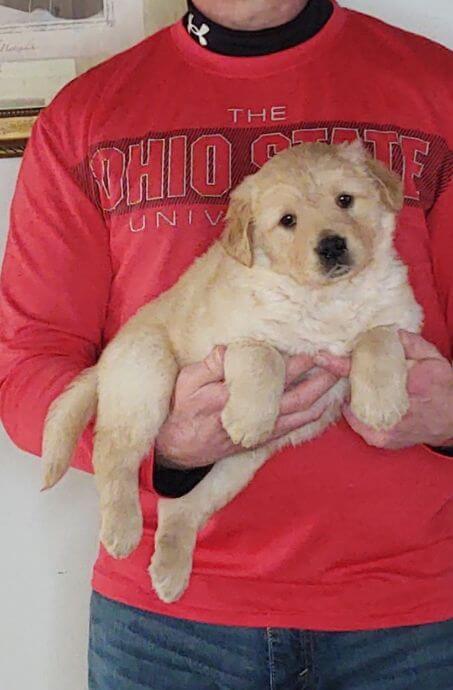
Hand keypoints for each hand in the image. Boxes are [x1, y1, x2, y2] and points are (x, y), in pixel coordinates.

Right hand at [155, 347, 339, 467]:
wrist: (175, 451)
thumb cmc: (179, 411)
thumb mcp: (185, 382)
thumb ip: (209, 365)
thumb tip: (229, 348)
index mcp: (230, 398)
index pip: (271, 378)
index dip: (295, 363)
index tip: (312, 347)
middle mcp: (250, 417)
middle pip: (296, 398)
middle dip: (320, 378)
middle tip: (338, 359)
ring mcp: (258, 431)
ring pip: (300, 415)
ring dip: (322, 395)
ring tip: (338, 375)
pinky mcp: (260, 441)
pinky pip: (294, 428)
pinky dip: (313, 415)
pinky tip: (324, 401)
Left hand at [315, 331, 452, 449]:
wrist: (451, 422)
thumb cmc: (442, 387)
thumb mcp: (433, 358)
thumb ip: (412, 343)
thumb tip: (390, 333)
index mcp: (410, 384)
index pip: (368, 372)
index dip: (341, 365)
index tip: (321, 357)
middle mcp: (396, 410)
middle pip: (356, 391)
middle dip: (345, 379)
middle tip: (337, 367)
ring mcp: (387, 428)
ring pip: (354, 408)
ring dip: (351, 395)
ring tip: (359, 386)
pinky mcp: (382, 440)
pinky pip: (357, 423)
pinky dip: (355, 411)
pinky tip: (363, 401)